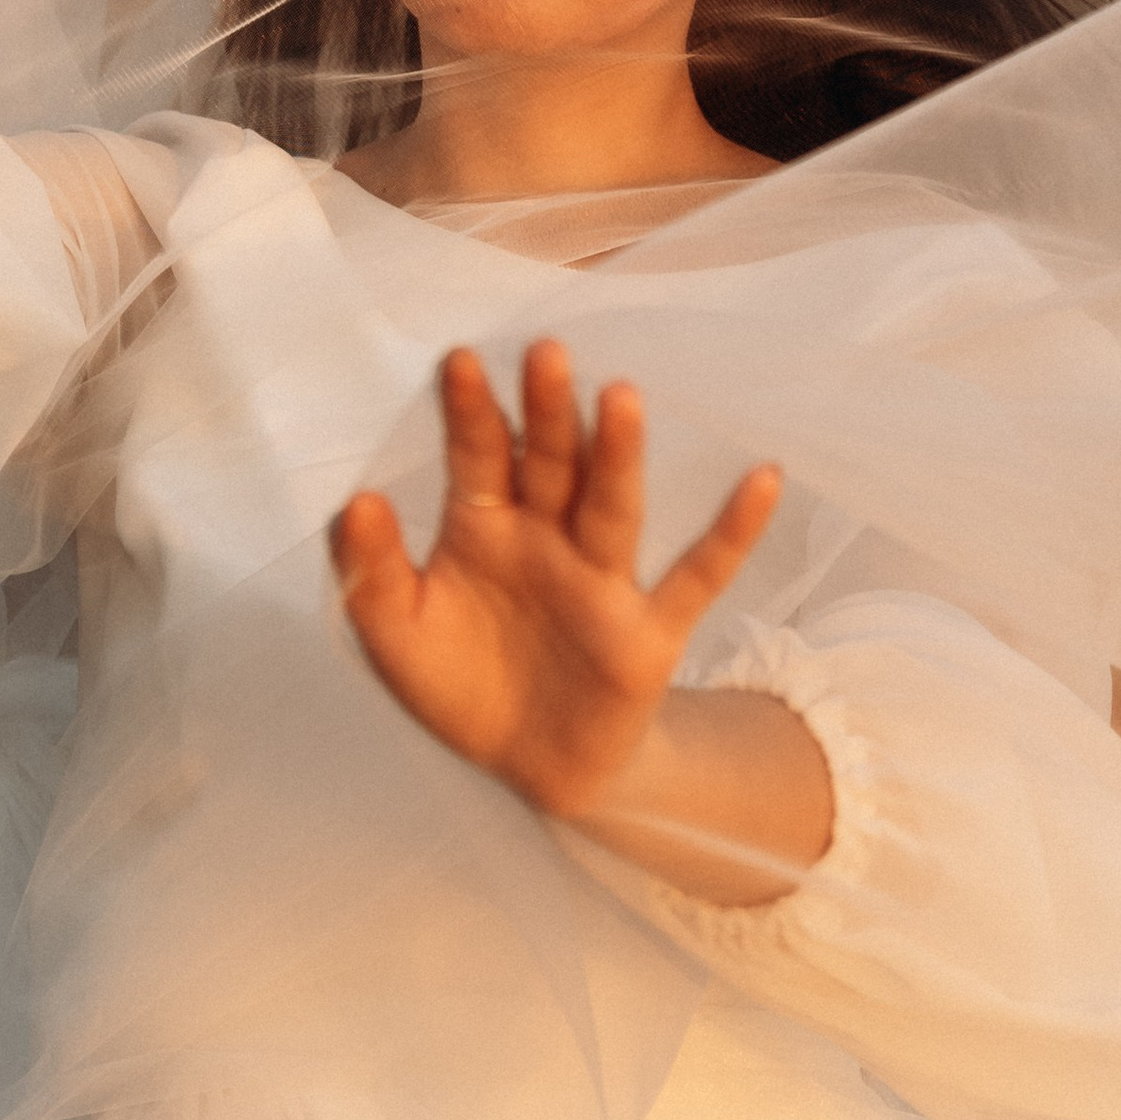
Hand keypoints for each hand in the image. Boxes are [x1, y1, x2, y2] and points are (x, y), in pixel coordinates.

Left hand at [332, 342, 781, 820]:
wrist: (532, 769)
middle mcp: (548, 537)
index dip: (469, 413)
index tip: (457, 361)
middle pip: (549, 463)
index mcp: (485, 525)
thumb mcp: (394, 635)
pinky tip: (763, 477)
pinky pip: (698, 577)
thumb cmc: (462, 683)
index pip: (478, 456)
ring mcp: (603, 580)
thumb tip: (357, 501)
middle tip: (545, 351)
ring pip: (612, 506)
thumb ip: (370, 572)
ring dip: (617, 455)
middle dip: (546, 411)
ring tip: (621, 396)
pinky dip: (733, 533)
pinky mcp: (649, 632)